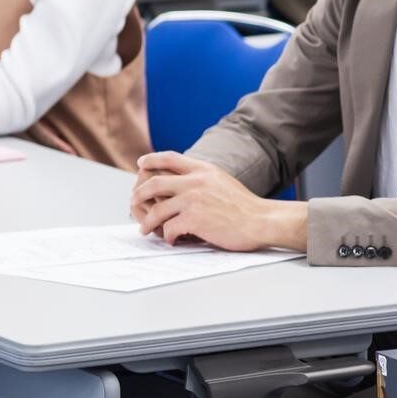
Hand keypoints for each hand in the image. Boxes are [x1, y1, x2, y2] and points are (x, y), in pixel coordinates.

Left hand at [131, 152, 304, 250]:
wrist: (263, 221)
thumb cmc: (245, 206)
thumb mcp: (222, 181)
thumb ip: (201, 178)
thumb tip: (180, 182)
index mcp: (203, 170)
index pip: (170, 158)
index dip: (152, 159)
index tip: (141, 164)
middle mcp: (195, 181)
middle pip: (154, 183)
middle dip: (139, 194)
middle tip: (134, 202)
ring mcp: (194, 200)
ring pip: (157, 209)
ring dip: (148, 221)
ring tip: (145, 229)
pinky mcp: (195, 219)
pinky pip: (169, 228)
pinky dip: (167, 236)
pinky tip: (170, 239)